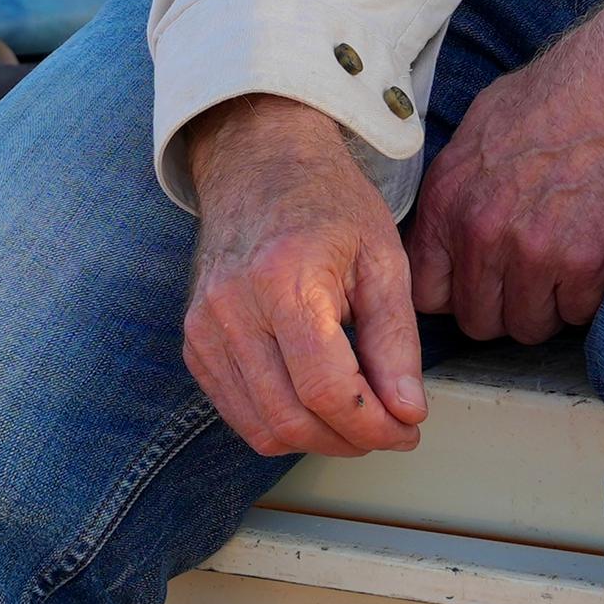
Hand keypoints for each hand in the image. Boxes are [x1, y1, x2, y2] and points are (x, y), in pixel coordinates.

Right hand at [181, 94, 428, 456]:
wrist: (259, 163)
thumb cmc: (328, 203)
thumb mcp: (383, 259)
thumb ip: (396, 341)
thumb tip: (407, 413)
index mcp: (284, 280)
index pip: (326, 390)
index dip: (374, 426)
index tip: (409, 429)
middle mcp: (232, 308)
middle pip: (292, 419)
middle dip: (351, 440)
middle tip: (391, 427)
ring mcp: (204, 328)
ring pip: (262, 428)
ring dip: (319, 439)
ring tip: (358, 418)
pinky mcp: (194, 342)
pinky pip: (238, 412)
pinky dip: (282, 423)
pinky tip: (317, 400)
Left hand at [406, 0, 603, 347]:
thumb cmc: (566, 89)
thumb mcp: (484, 124)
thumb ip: (457, 188)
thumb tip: (444, 236)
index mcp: (449, 195)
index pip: (427, 291)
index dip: (457, 290)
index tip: (482, 279)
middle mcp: (481, 229)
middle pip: (478, 319)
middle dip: (505, 302)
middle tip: (535, 268)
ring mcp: (532, 250)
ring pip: (527, 326)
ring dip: (549, 302)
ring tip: (569, 255)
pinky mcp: (586, 262)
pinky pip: (577, 315)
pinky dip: (591, 294)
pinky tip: (600, 248)